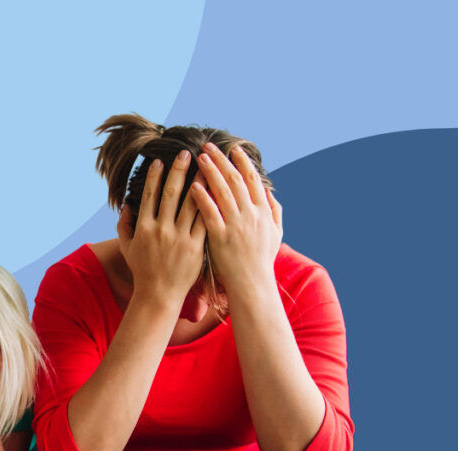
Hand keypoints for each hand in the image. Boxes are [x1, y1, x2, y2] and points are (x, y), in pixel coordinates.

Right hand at [119, 151, 206, 303]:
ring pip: (191, 204)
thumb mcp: (127, 248)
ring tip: (206, 166)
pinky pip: (204, 221)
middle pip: (170, 194)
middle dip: (178, 171)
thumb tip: (126, 205)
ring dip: (199, 182)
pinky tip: (216, 192)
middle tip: (186, 153)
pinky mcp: (195, 247)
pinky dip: (210, 205)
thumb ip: (123, 226)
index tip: (160, 161)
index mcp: (144, 228)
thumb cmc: (143, 271)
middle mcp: (161, 230)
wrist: (159, 295)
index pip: (149, 195)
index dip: (154, 177)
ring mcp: (179, 238)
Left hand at [191, 143, 282, 293]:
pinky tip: (192, 186)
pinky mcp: (221, 238)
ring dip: (210, 172)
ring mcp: (236, 226)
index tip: (232, 149)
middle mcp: (251, 215)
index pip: (252, 180)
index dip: (242, 162)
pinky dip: (202, 198)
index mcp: (262, 212)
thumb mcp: (276, 233)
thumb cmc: (261, 260)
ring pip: (222, 192)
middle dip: (221, 161)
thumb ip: (274, 211)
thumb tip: (270, 192)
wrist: (252, 284)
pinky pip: (210, 214)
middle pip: (235, 181)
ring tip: (198, 158)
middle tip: (208, 146)